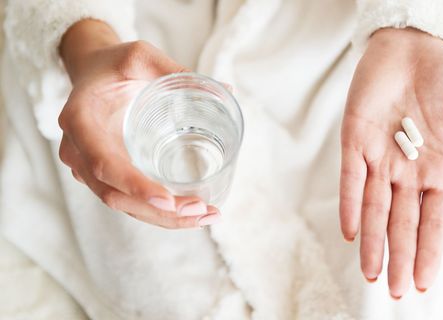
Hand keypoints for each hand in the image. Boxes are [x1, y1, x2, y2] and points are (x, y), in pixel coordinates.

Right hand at [58, 20, 219, 227]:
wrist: (91, 72)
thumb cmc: (114, 64)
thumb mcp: (139, 56)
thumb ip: (174, 70)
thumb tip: (226, 90)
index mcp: (81, 121)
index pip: (104, 164)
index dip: (135, 186)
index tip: (168, 200)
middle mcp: (78, 151)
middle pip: (115, 195)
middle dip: (159, 211)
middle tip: (200, 209)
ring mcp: (88, 167)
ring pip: (123, 205)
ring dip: (163, 218)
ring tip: (205, 215)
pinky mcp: (104, 174)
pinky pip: (128, 200)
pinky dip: (157, 212)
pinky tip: (190, 213)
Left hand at [339, 28, 442, 297]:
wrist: (417, 44)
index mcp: (440, 171)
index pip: (434, 221)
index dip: (430, 251)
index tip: (424, 282)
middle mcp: (408, 172)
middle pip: (402, 222)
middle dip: (399, 256)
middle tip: (395, 291)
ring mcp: (380, 159)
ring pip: (373, 208)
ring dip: (373, 240)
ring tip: (372, 272)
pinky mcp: (355, 141)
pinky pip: (350, 179)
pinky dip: (349, 204)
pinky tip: (350, 231)